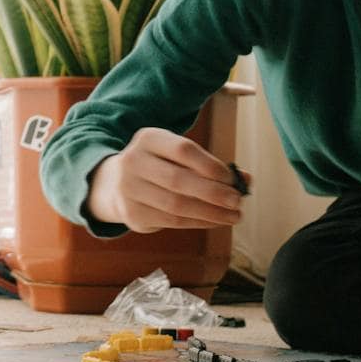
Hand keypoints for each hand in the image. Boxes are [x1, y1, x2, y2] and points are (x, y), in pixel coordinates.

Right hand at [83, 127, 244, 231]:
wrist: (114, 183)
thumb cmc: (159, 166)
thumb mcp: (177, 156)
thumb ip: (210, 165)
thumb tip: (246, 180)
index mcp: (148, 139)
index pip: (183, 150)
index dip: (210, 165)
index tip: (232, 179)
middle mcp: (133, 161)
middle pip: (179, 180)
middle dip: (214, 193)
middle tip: (238, 201)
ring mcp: (129, 189)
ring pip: (176, 205)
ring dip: (210, 213)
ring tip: (233, 216)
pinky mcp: (132, 214)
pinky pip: (171, 221)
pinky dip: (198, 222)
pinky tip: (215, 221)